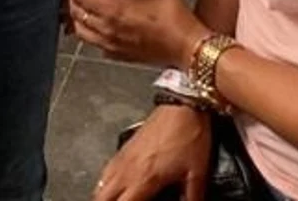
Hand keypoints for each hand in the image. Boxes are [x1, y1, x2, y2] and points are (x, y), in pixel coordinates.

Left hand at [70, 0, 207, 67]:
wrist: (187, 46)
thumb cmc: (175, 19)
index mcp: (114, 10)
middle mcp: (108, 29)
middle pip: (76, 14)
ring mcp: (111, 45)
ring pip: (82, 32)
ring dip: (78, 18)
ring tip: (83, 7)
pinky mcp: (119, 55)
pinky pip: (96, 44)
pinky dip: (92, 33)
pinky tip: (99, 26)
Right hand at [93, 105, 212, 200]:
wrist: (183, 106)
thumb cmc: (189, 136)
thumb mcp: (197, 174)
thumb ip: (193, 197)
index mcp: (144, 180)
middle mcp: (128, 170)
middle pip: (102, 197)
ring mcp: (123, 157)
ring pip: (101, 184)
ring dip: (105, 196)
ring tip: (116, 200)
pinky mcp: (124, 147)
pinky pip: (106, 171)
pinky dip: (106, 182)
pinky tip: (117, 185)